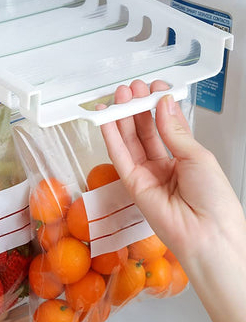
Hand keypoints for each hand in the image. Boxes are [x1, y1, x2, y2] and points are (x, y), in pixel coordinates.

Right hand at [99, 80, 244, 260]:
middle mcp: (162, 164)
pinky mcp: (132, 184)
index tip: (154, 88)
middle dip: (136, 108)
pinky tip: (107, 120)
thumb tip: (162, 104)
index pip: (165, 125)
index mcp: (183, 157)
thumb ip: (174, 131)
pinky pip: (119, 156)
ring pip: (129, 140)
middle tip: (132, 89)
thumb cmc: (214, 199)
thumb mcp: (197, 156)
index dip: (157, 105)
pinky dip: (112, 137)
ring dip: (122, 118)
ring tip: (119, 97)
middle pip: (144, 130)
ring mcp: (146, 174)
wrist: (207, 233)